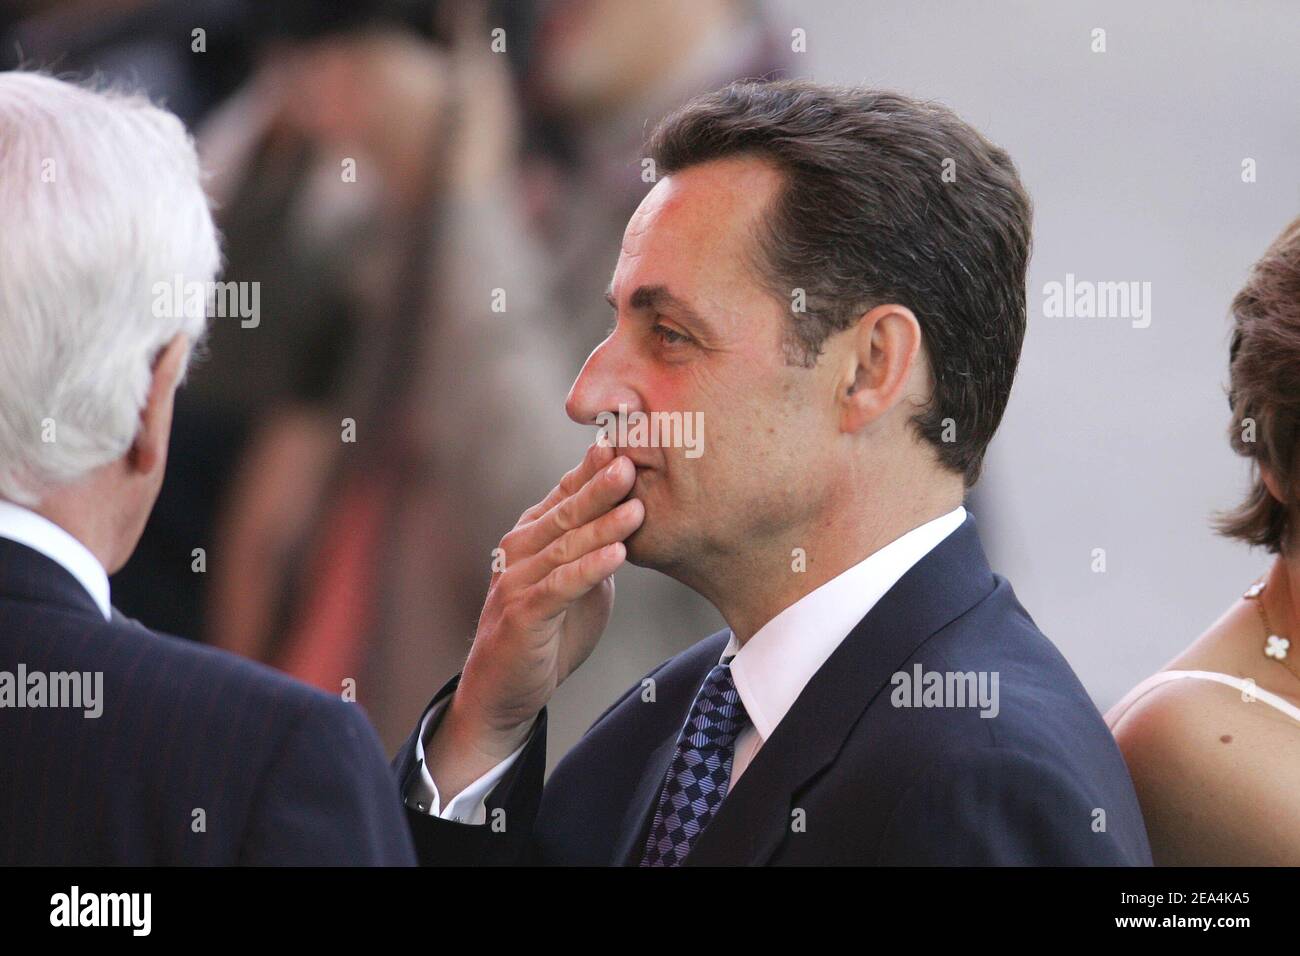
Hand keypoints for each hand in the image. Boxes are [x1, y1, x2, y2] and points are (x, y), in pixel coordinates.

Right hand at [426, 442, 643, 798]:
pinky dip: (589, 569)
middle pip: (566, 511)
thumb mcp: (578, 582)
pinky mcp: (522, 615)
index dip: (593, 467)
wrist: (504, 690)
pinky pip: (560, 586)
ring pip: (566, 546)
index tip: (626, 437)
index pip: (566, 492)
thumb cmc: (547, 632)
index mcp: (532, 534)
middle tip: (632, 459)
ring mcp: (517, 580)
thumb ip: (596, 548)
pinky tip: (617, 555)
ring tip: (637, 506)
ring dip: (603, 526)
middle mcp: (519, 549)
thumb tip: (633, 510)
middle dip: (601, 485)